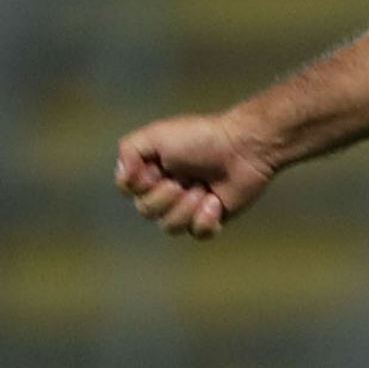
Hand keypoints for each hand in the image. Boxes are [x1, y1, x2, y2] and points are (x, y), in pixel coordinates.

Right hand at [114, 113, 276, 239]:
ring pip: (170, 226)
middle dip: (167, 196)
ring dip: (187, 207)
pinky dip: (206, 220)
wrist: (245, 147)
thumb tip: (123, 178)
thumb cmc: (203, 137)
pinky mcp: (212, 217)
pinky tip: (216, 202)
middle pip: (146, 211)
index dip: (141, 184)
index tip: (158, 169)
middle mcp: (167, 188)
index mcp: (153, 169)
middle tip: (187, 178)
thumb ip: (129, 150)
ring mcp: (189, 205)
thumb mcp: (157, 134)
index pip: (128, 190)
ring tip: (205, 190)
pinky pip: (197, 234)